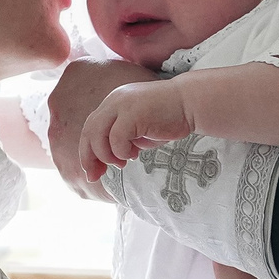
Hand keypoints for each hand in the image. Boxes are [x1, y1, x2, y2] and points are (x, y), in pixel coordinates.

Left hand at [80, 80, 194, 174]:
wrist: (190, 103)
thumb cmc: (169, 118)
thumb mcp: (140, 128)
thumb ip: (123, 138)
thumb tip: (107, 161)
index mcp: (113, 103)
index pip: (91, 128)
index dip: (88, 152)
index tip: (94, 171)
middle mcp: (113, 101)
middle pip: (89, 132)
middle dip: (89, 158)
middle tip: (95, 177)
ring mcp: (122, 105)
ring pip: (97, 136)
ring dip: (107, 155)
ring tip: (122, 162)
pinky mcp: (132, 113)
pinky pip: (116, 139)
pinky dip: (122, 151)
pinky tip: (135, 154)